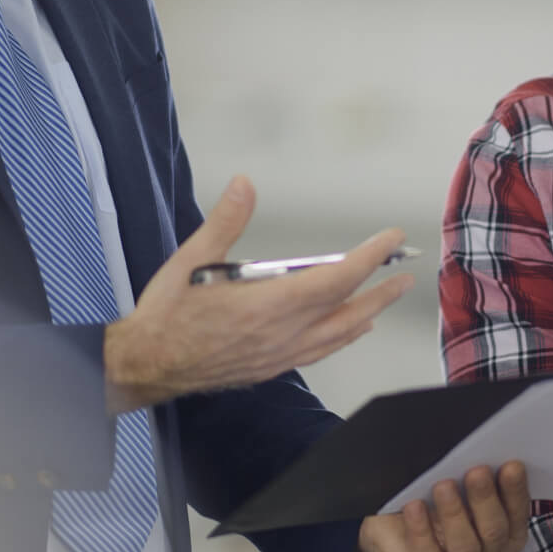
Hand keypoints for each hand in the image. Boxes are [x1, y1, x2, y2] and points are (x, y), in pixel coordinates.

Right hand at [104, 175, 413, 411]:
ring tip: (384, 302)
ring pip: (338, 335)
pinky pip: (320, 352)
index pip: (336, 279)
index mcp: (270, 304)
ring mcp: (280, 354)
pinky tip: (348, 332)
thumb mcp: (192, 259)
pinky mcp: (271, 367)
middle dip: (380, 290)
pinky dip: (342, 338)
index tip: (390, 239)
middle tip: (405, 274)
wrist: (147, 364)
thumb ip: (226, 221)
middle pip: (348, 310)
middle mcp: (284, 333)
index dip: (369, 258)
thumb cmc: (168, 312)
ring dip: (367, 315)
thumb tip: (245, 183)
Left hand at [358, 463, 529, 551]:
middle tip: (476, 471)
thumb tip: (479, 451)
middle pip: (495, 533)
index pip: (518, 516)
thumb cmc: (427, 510)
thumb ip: (470, 478)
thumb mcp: (452, 490)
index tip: (511, 465)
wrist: (388, 536)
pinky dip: (421, 532)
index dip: (516, 491)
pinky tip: (414, 508)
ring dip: (455, 515)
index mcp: (505, 537)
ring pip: (466, 549)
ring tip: (443, 486)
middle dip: (486, 499)